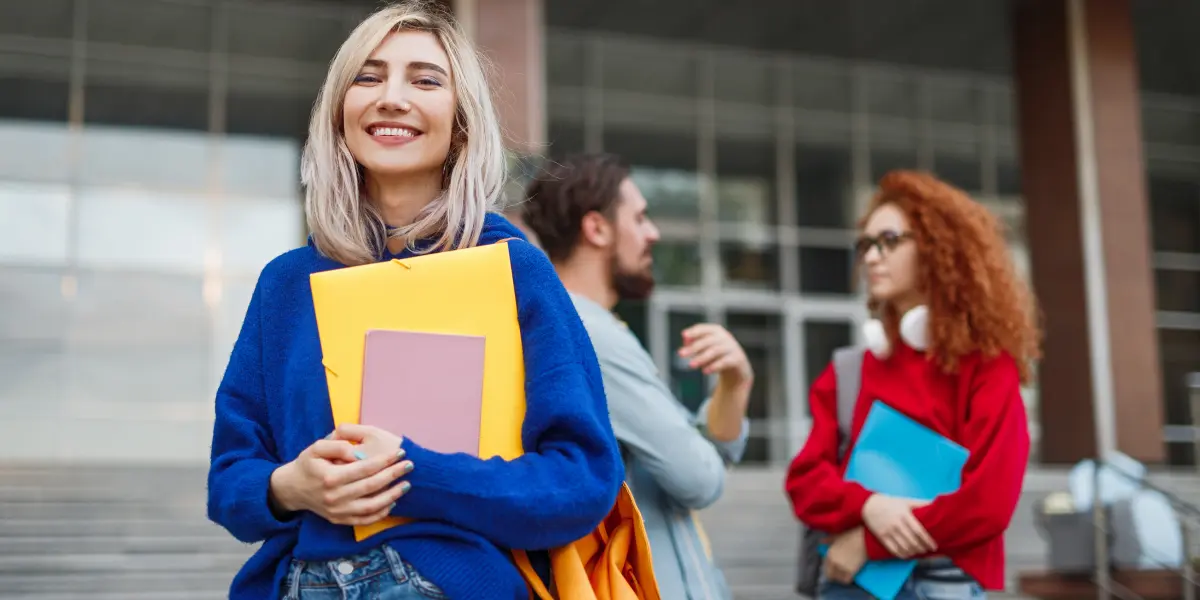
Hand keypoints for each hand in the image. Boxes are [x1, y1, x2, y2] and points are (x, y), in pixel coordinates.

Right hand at [268, 428, 411, 525]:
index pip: (364, 468)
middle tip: (409, 465)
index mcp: (329, 477)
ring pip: (371, 507)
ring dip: (392, 496)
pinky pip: (365, 520)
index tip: (400, 453)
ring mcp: (337, 511)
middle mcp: (334, 497)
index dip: (384, 460)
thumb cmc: (308, 464)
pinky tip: (393, 502)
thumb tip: (358, 453)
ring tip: (406, 484)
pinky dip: (381, 513)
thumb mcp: (316, 447)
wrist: (292, 488)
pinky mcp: (339, 520)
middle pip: (371, 486)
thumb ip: (338, 445)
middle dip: (393, 475)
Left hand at [678, 324, 752, 385]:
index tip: (684, 335)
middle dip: (693, 347)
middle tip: (681, 354)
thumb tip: (686, 340)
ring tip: (691, 365)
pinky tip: (705, 371)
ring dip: (702, 357)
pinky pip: (725, 361)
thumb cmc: (718, 356)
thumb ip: (695, 344)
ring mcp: (733, 347)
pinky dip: (714, 366)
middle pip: (708, 340)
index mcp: (717, 331)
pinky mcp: (738, 359)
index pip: (704, 329)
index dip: (694, 331)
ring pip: (715, 351)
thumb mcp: (706, 349)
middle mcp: (725, 337)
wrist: (738, 369)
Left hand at [823, 527, 867, 583]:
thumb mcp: (837, 536)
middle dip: (833, 575)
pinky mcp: (851, 571)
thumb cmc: (851, 536)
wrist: (864, 539)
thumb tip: (821, 541)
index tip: (832, 570)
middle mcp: (833, 562)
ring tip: (844, 575)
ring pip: (838, 579)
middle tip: (838, 574)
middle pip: (830, 575)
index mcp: (829, 554)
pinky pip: (846, 580)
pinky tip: (849, 576)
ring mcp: (842, 567)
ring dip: (840, 577)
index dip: (828, 570)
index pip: (825, 568)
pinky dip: (847, 579)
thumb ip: (828, 540)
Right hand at [861, 494, 936, 557]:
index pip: (919, 531)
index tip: (934, 547)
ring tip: (918, 552)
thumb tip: (936, 505)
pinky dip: (902, 555)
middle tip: (927, 550)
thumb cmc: (890, 503)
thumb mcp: (906, 501)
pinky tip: (907, 555)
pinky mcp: (882, 537)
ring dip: (913, 552)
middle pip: (913, 541)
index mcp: (904, 515)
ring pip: (904, 547)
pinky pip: (894, 550)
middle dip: (922, 548)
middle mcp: (897, 524)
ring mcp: (888, 531)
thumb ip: (921, 503)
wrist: (868, 505)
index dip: (928, 541)